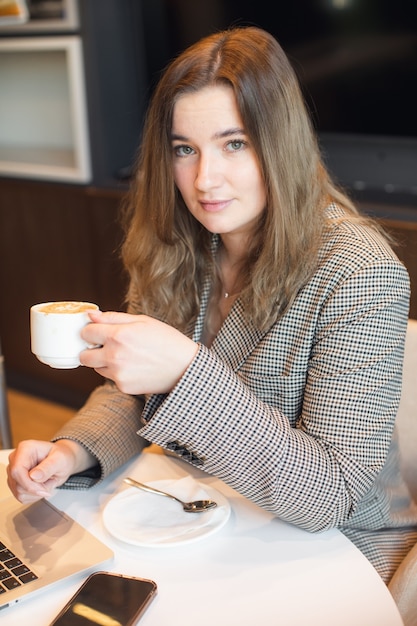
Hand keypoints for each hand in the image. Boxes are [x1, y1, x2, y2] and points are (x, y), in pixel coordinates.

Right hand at [7, 439, 93, 502]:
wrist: (62, 461)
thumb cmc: (62, 457)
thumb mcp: (60, 460)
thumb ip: (48, 467)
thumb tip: (33, 476)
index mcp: (25, 448)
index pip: (17, 470)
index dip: (29, 484)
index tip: (44, 490)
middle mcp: (16, 458)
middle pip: (18, 484)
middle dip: (37, 489)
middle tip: (51, 481)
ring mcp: (14, 471)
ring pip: (19, 492)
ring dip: (37, 492)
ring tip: (48, 480)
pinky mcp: (15, 482)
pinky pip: (22, 496)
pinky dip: (35, 495)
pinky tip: (42, 485)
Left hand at [80, 311, 198, 394]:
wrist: (185, 367)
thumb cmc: (166, 340)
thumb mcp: (142, 321)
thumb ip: (113, 318)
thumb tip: (91, 316)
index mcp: (118, 336)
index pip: (85, 333)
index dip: (91, 331)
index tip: (98, 331)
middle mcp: (114, 356)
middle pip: (84, 356)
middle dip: (91, 349)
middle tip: (105, 346)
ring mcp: (118, 374)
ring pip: (96, 368)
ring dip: (103, 361)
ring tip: (125, 356)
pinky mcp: (123, 387)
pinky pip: (111, 378)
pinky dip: (117, 373)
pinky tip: (134, 367)